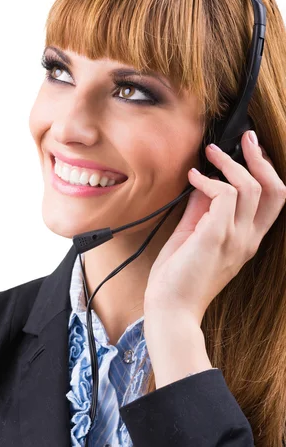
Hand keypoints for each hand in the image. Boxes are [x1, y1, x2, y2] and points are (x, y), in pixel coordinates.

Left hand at [144, 131, 285, 324]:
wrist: (171, 308)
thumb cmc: (178, 278)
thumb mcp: (194, 237)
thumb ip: (202, 211)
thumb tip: (205, 183)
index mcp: (247, 241)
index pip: (273, 201)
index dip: (267, 172)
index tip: (251, 151)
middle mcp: (248, 239)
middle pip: (276, 190)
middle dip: (262, 158)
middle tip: (247, 138)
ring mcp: (236, 238)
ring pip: (251, 186)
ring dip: (229, 164)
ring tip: (209, 154)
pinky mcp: (217, 236)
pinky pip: (225, 195)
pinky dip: (209, 182)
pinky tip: (194, 179)